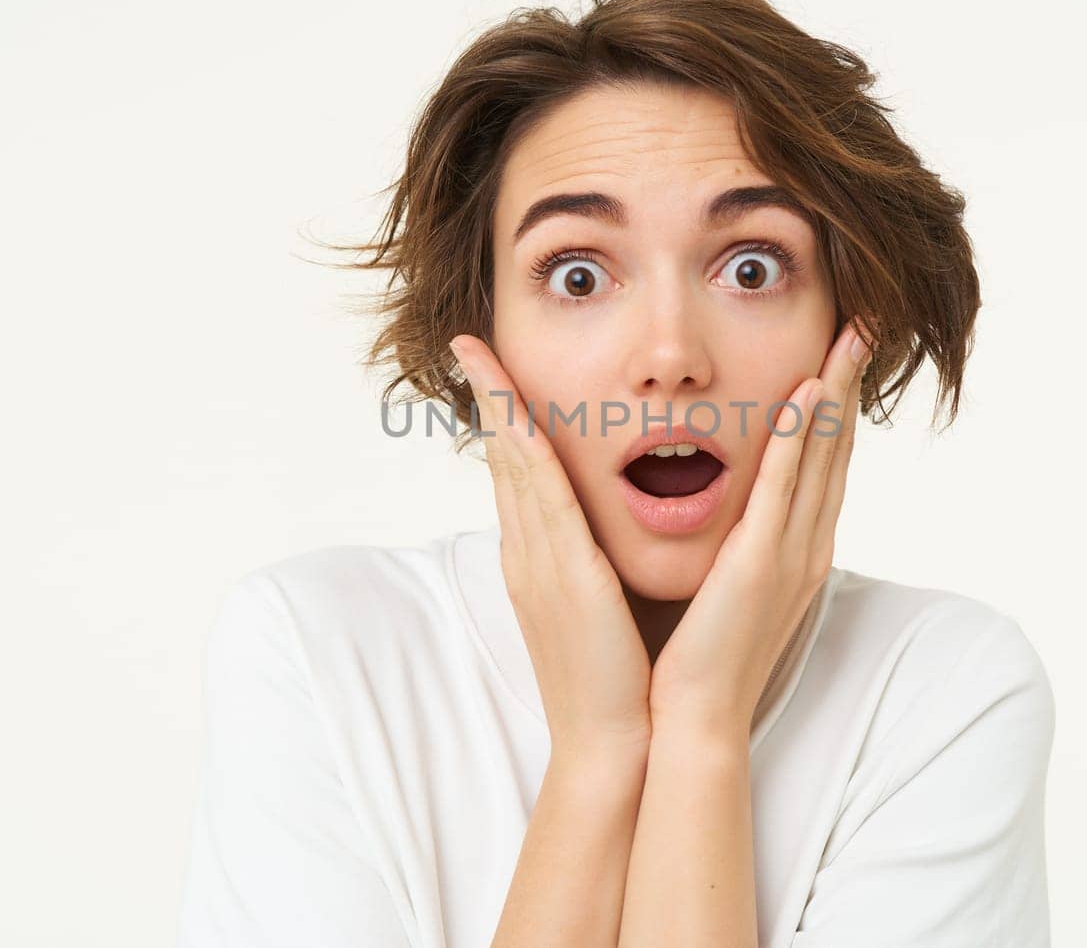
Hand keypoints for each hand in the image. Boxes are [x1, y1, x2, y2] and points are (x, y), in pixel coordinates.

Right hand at [448, 335, 653, 767]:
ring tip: (480, 356)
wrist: (612, 741)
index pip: (514, 472)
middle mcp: (526, 553)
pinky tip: (516, 417)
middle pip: (501, 459)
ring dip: (498, 407)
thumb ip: (592, 559)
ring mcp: (537, 564)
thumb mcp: (595, 603)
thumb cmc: (615, 675)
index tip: (490, 371)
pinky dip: (525, 453)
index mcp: (536, 558)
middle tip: (470, 345)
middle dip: (486, 398)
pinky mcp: (563, 577)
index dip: (501, 417)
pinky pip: (542, 502)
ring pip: (513, 469)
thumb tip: (601, 527)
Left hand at [647, 317, 873, 736]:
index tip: (839, 355)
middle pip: (836, 450)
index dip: (835, 407)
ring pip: (821, 459)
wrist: (693, 720)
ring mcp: (791, 556)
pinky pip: (785, 491)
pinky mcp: (762, 567)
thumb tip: (722, 507)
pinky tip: (808, 395)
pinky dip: (801, 441)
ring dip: (835, 394)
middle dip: (849, 385)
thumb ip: (733, 542)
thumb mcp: (726, 586)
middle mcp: (806, 547)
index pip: (823, 465)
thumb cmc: (698, 657)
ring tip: (849, 338)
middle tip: (863, 326)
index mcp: (796, 551)